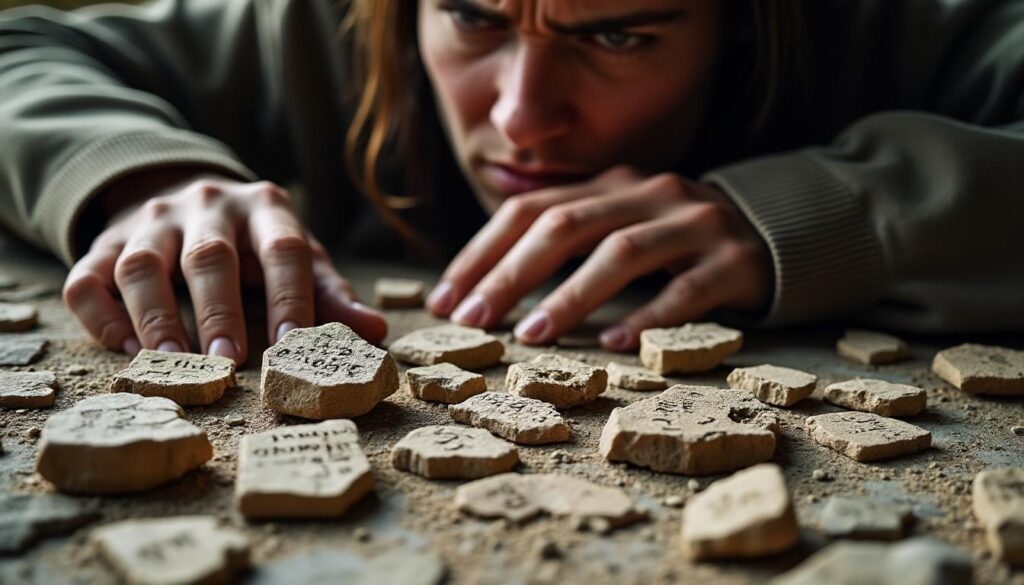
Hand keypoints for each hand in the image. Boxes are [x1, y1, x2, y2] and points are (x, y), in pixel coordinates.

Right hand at [63, 172, 386, 362]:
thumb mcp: (299, 257)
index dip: (289, 296)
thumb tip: (376, 332)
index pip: (282, 249)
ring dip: (154, 317)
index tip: (292, 345)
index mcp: (265, 207)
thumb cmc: (257, 242)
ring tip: (171, 366)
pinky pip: (88, 277)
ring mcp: (150, 221)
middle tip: (228, 363)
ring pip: (141, 265)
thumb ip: (331, 295)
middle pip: (208, 256)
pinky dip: (101, 315)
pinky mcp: (104, 241)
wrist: (188, 196)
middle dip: (219, 311)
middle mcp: (205, 205)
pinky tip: (124, 349)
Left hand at [426, 166, 770, 350]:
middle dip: (511, 275)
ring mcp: (693, 223)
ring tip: (533, 335)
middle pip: (566, 226)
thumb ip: (565, 238)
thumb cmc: (672, 242)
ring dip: (571, 296)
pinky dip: (649, 317)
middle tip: (474, 320)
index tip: (446, 299)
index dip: (483, 253)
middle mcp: (647, 193)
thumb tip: (485, 282)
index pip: (529, 211)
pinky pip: (687, 290)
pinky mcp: (733, 260)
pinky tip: (617, 345)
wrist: (769, 233)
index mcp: (608, 185)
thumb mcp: (616, 225)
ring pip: (622, 253)